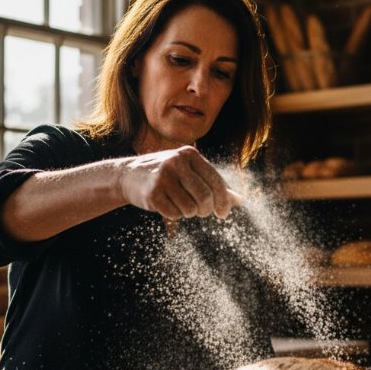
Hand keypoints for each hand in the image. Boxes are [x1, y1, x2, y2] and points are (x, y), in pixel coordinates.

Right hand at [118, 146, 236, 219]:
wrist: (129, 175)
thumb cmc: (167, 175)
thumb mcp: (190, 172)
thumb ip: (214, 184)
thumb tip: (241, 200)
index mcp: (189, 154)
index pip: (215, 181)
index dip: (223, 201)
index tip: (223, 213)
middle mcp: (176, 162)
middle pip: (205, 197)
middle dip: (206, 210)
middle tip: (202, 212)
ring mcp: (163, 177)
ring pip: (190, 208)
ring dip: (189, 212)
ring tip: (180, 204)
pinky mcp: (152, 193)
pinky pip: (175, 214)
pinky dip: (175, 215)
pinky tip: (167, 205)